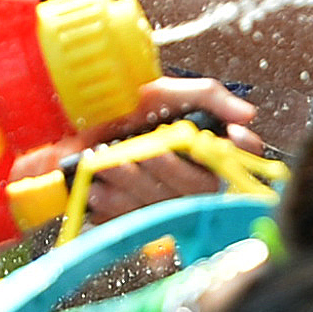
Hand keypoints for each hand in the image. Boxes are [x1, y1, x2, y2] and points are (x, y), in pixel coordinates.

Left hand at [70, 77, 264, 222]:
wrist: (66, 124)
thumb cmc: (118, 104)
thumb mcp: (162, 90)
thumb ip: (207, 96)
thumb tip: (247, 115)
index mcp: (200, 146)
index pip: (240, 156)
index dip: (242, 152)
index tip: (232, 138)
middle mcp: (187, 175)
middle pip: (198, 187)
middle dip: (169, 168)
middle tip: (144, 150)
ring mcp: (161, 198)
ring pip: (164, 205)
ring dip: (135, 186)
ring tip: (106, 166)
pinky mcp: (133, 215)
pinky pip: (134, 220)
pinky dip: (114, 206)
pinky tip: (96, 192)